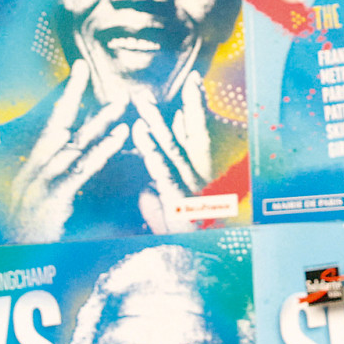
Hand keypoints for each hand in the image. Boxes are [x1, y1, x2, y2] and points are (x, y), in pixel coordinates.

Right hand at [6, 60, 129, 242]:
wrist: (14, 274)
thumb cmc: (35, 245)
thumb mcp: (49, 209)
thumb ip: (65, 182)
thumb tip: (81, 154)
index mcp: (29, 173)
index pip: (49, 127)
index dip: (64, 99)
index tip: (78, 70)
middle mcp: (29, 174)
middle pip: (54, 125)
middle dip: (70, 93)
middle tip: (85, 67)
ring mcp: (37, 187)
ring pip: (71, 144)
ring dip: (98, 120)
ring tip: (121, 100)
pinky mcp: (51, 201)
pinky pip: (80, 170)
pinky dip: (101, 149)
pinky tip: (119, 134)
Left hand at [132, 74, 212, 232]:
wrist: (193, 262)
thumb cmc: (180, 237)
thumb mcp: (169, 208)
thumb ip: (160, 190)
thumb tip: (147, 182)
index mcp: (200, 173)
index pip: (197, 132)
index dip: (195, 105)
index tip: (194, 80)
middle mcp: (200, 175)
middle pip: (189, 132)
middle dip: (182, 104)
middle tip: (169, 83)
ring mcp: (191, 187)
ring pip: (172, 148)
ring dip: (157, 123)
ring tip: (142, 104)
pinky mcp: (178, 201)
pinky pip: (164, 172)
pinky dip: (153, 153)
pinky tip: (143, 137)